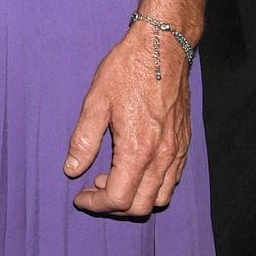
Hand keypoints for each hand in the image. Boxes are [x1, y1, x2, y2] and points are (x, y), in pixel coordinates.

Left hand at [65, 24, 191, 218]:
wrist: (163, 48)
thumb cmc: (127, 70)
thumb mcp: (96, 101)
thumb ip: (84, 140)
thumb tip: (71, 169)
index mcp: (138, 150)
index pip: (118, 198)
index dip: (95, 204)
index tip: (79, 196)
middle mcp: (162, 157)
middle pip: (141, 207)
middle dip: (113, 206)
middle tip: (92, 188)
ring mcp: (177, 152)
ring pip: (161, 198)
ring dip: (135, 199)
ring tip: (111, 178)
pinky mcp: (184, 144)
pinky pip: (172, 181)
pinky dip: (153, 187)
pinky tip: (133, 168)